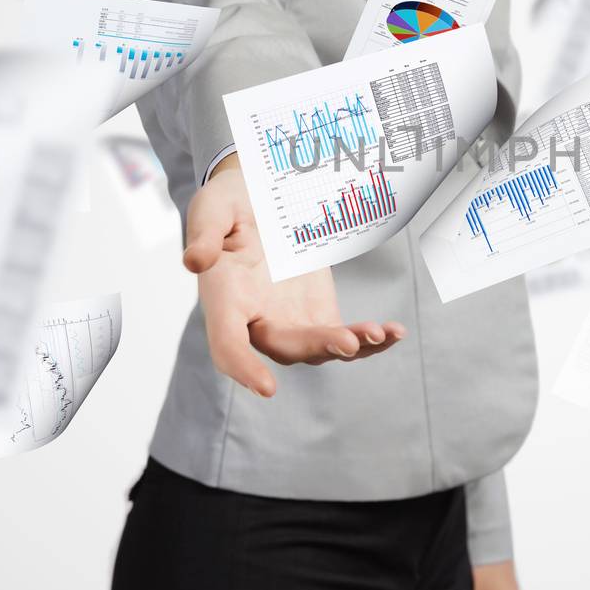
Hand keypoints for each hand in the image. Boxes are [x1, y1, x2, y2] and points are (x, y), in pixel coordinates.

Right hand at [184, 155, 405, 396]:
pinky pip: (344, 337)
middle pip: (284, 348)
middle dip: (316, 347)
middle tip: (346, 341)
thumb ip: (203, 233)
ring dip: (351, 347)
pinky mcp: (318, 313)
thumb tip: (193, 261)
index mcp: (225, 299)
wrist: (258, 201)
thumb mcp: (211, 207)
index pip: (226, 345)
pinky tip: (395, 332)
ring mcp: (290, 321)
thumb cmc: (229, 206)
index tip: (267, 388)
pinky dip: (370, 339)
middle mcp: (256, 320)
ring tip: (380, 334)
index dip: (242, 368)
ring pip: (319, 349)